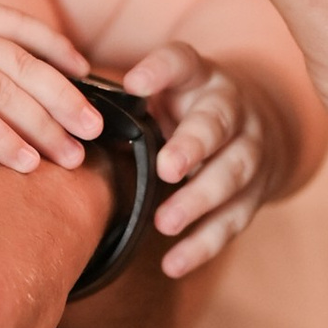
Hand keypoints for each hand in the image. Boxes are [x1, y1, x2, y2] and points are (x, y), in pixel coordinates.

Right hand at [0, 6, 100, 174]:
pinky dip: (3, 140)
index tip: (82, 69)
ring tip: (71, 158)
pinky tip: (25, 164)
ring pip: (3, 88)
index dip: (51, 44)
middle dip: (64, 94)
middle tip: (96, 129)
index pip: (9, 22)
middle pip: (19, 60)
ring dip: (43, 124)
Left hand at [119, 41, 285, 277]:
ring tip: (165, 223)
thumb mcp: (169, 88)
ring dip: (199, 201)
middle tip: (167, 168)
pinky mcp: (256, 193)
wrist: (262, 122)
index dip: (160, 71)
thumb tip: (66, 121)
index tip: (134, 84)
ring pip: (231, 175)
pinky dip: (203, 244)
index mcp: (200, 78)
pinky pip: (232, 220)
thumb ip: (130, 101)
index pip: (182, 63)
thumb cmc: (191, 108)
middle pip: (216, 125)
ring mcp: (249, 151)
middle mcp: (231, 109)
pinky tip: (173, 264)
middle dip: (193, 146)